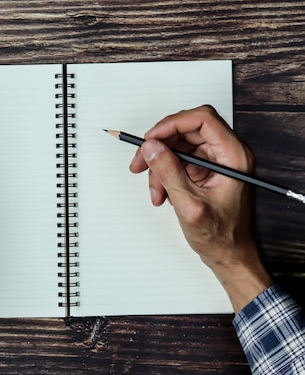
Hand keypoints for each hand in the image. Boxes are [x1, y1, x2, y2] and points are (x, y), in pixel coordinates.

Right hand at [129, 105, 271, 311]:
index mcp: (233, 156)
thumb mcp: (190, 205)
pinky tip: (163, 194)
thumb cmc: (223, 236)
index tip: (151, 138)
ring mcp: (214, 162)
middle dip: (159, 147)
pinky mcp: (204, 171)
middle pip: (185, 131)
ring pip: (177, 147)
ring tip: (156, 191)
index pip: (202, 120)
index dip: (172, 124)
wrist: (229, 255)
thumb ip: (169, 173)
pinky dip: (164, 175)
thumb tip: (152, 148)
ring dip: (159, 166)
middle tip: (140, 162)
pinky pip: (177, 161)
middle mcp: (226, 154)